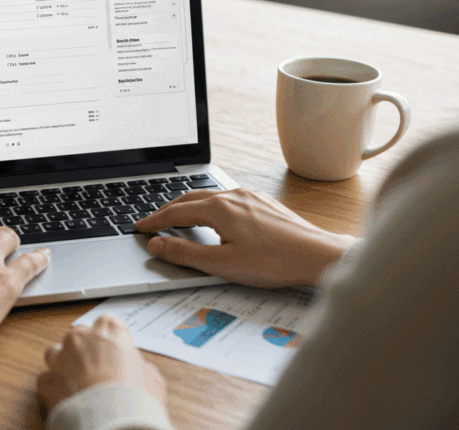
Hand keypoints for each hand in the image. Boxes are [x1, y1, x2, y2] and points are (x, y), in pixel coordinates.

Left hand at [38, 315, 166, 412]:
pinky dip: (53, 387)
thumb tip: (140, 371)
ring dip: (64, 364)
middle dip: (86, 349)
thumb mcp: (153, 380)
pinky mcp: (46, 380)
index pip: (108, 323)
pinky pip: (46, 379)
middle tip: (99, 371)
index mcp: (111, 332)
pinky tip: (65, 398)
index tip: (115, 352)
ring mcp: (61, 357)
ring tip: (77, 383)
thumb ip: (142, 367)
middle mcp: (83, 338)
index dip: (111, 339)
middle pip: (80, 335)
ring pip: (56, 352)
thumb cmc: (134, 399)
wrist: (111, 421)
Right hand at [135, 188, 354, 286]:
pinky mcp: (263, 203)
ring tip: (177, 219)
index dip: (154, 221)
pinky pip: (226, 199)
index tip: (140, 228)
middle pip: (189, 198)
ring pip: (209, 197)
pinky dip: (208, 207)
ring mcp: (250, 197)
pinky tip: (212, 218)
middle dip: (167, 210)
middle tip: (153, 223)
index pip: (175, 212)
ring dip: (188, 207)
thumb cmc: (275, 262)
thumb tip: (157, 245)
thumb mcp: (222, 264)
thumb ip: (184, 254)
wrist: (318, 256)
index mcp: (219, 208)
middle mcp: (233, 195)